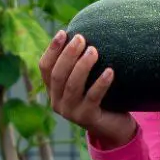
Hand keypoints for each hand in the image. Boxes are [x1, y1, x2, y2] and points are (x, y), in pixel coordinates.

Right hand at [40, 31, 137, 149]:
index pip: (44, 68)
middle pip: (57, 75)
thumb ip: (82, 63)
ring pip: (72, 86)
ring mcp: (71, 112)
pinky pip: (93, 98)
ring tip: (94, 51)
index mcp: (53, 90)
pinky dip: (101, 83)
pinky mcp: (87, 118)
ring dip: (82, 66)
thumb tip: (87, 31)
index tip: (63, 32)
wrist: (115, 128)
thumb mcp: (88, 81)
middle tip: (81, 38)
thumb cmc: (102, 98)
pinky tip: (110, 71)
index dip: (51, 50)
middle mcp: (57, 102)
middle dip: (68, 54)